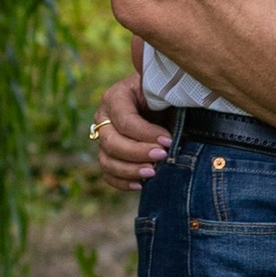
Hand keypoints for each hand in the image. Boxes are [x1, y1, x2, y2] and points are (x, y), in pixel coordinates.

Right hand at [93, 73, 171, 189]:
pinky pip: (108, 173)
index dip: (146, 133)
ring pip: (107, 160)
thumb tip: (172, 136)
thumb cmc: (165, 93)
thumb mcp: (166, 92)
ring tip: (153, 172)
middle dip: (137, 153)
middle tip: (162, 155)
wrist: (160, 99)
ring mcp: (103, 138)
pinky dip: (122, 182)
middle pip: (111, 142)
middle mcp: (103, 117)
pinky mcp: (107, 154)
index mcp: (116, 96)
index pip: (125, 121)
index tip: (168, 141)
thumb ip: (167, 104)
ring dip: (130, 170)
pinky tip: (141, 184)